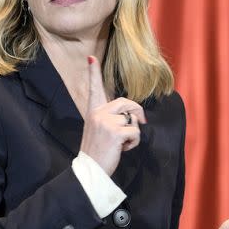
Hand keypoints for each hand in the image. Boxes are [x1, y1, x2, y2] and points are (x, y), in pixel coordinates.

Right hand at [79, 56, 146, 175]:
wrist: (90, 170)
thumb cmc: (97, 151)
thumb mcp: (99, 130)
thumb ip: (110, 119)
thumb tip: (132, 115)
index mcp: (93, 112)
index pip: (93, 89)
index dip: (93, 73)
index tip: (90, 58)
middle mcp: (98, 113)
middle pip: (125, 102)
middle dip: (136, 112)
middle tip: (139, 123)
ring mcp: (106, 122)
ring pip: (132, 119)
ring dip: (133, 133)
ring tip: (122, 143)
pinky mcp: (115, 132)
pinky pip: (135, 132)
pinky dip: (134, 142)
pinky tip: (123, 149)